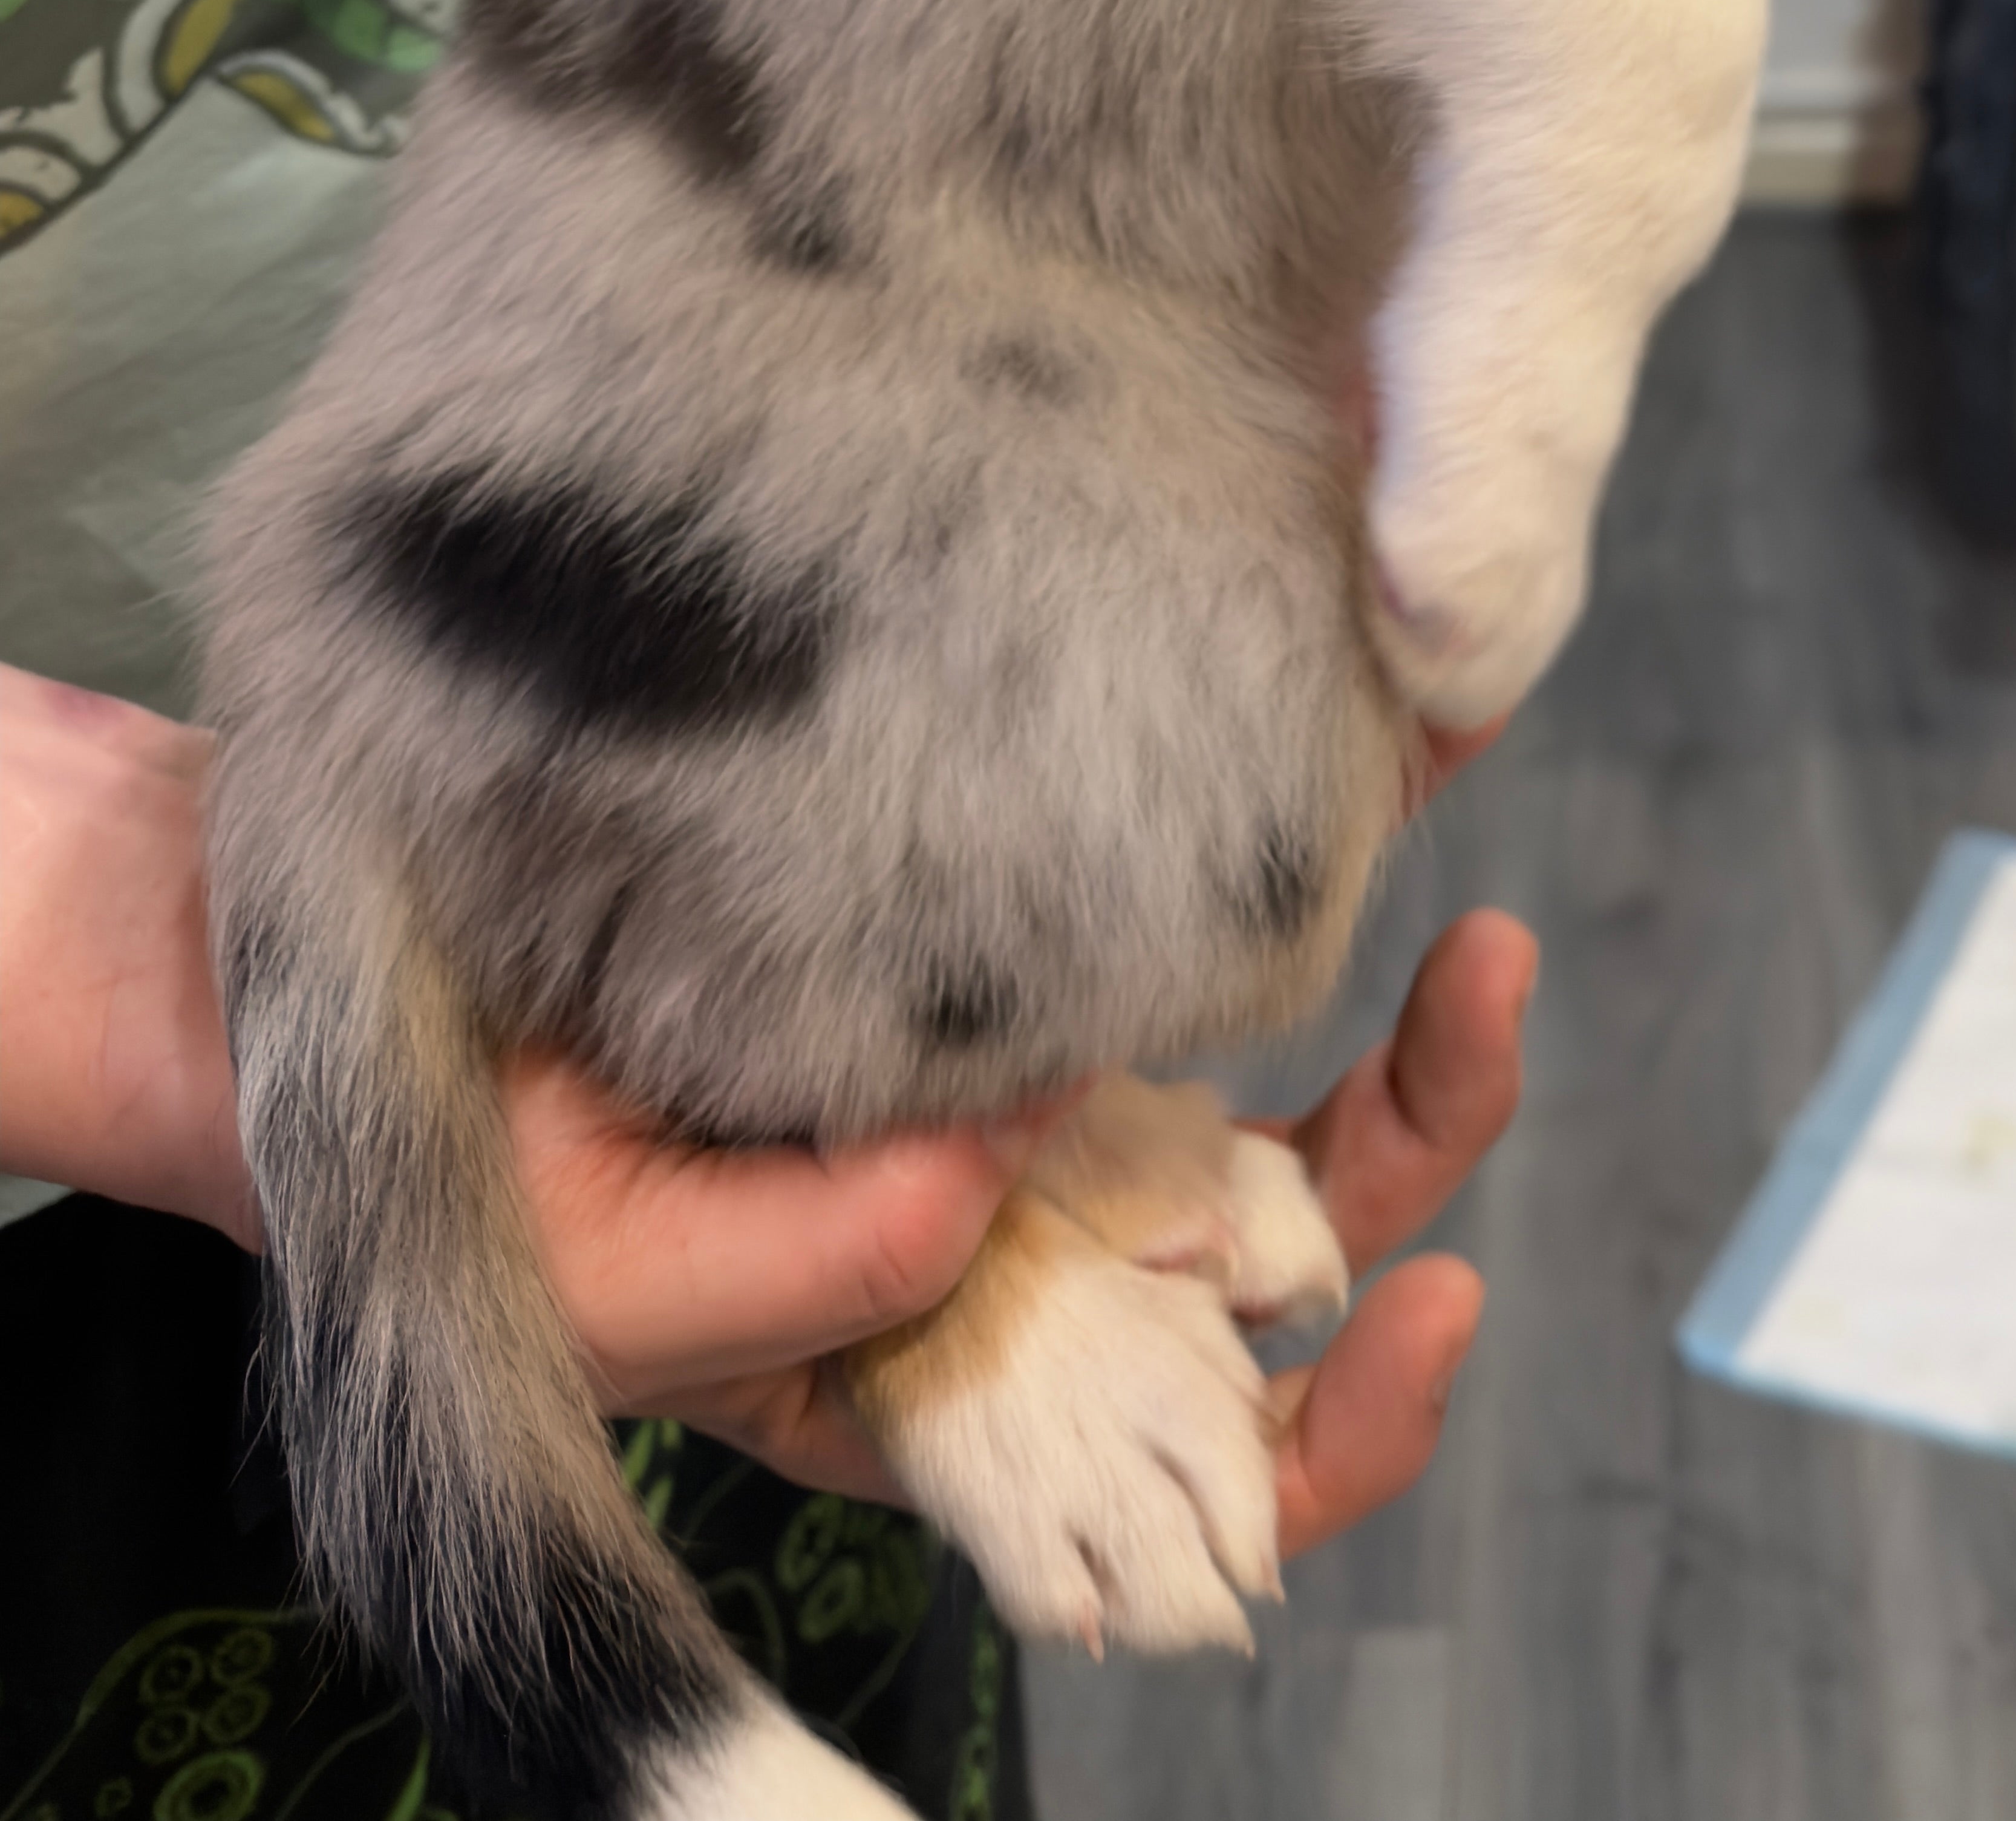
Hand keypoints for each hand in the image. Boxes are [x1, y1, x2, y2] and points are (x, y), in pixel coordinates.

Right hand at [3, 669, 1529, 1576]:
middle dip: (1414, 1152)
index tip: (1428, 1300)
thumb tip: (985, 1197)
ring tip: (1464, 875)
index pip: (1189, 1466)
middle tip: (1486, 996)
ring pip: (1253, 1092)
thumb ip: (799, 1274)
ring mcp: (997, 1082)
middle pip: (1270, 1260)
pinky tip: (1356, 749)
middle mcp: (1001, 1248)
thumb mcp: (598, 1270)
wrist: (330, 997)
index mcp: (945, 1385)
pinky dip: (1268, 847)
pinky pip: (1158, 924)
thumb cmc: (454, 1172)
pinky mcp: (972, 934)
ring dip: (1376, 1005)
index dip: (1326, 1423)